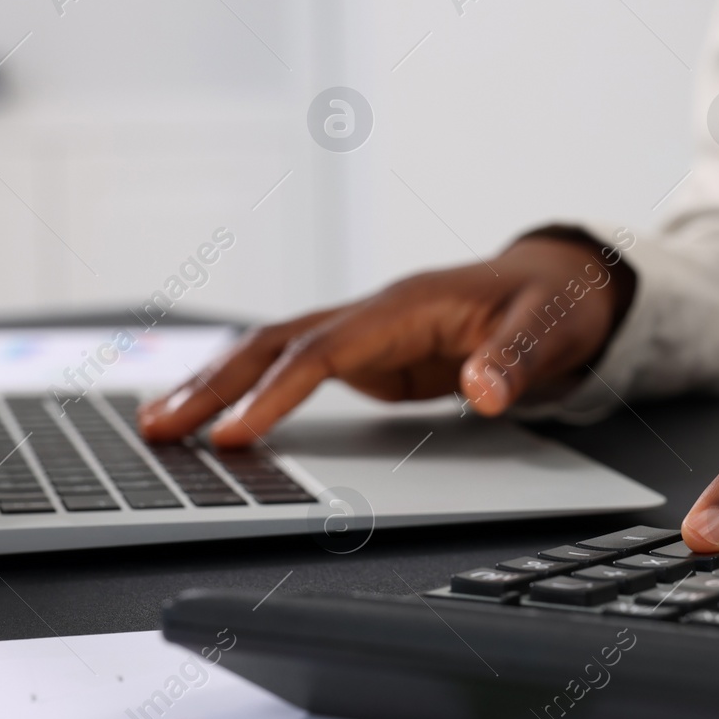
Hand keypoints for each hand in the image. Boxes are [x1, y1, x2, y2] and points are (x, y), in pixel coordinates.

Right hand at [137, 235, 630, 446]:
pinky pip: (294, 370)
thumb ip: (516, 360)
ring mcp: (367, 335)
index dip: (275, 391)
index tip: (233, 433)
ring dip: (216, 385)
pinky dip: (249, 391)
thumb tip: (483, 392)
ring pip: (274, 352)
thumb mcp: (550, 331)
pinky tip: (216, 417)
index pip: (324, 350)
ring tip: (160, 425)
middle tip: (159, 429)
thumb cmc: (551, 304)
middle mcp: (374, 315)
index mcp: (407, 307)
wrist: (559, 285)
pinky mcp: (369, 356)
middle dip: (214, 384)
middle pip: (276, 343)